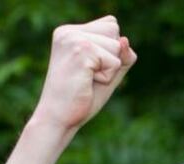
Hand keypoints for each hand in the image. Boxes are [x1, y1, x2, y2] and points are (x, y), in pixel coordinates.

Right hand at [30, 15, 136, 131]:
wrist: (58, 118)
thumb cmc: (81, 98)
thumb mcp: (108, 72)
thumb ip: (122, 55)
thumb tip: (125, 41)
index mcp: (70, 32)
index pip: (110, 25)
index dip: (110, 51)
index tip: (88, 69)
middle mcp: (69, 31)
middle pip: (116, 32)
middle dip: (110, 59)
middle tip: (87, 76)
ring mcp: (74, 39)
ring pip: (117, 46)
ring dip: (109, 69)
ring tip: (86, 79)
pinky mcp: (82, 51)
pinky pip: (115, 62)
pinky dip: (107, 77)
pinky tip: (87, 82)